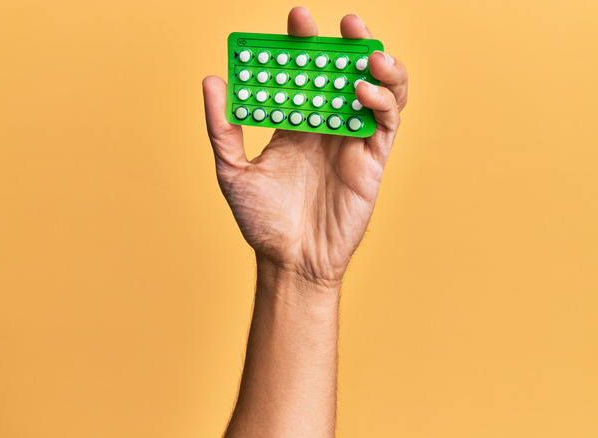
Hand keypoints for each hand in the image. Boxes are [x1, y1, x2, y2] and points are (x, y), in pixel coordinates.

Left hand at [202, 7, 407, 286]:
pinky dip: (382, 101)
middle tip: (345, 23)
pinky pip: (385, 123)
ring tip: (368, 50)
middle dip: (348, 44)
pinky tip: (363, 91)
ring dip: (379, 65)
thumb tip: (211, 80)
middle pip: (345, 73)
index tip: (299, 19)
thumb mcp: (232, 172)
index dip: (305, 44)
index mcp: (295, 123)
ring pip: (377, 91)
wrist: (290, 261)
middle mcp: (326, 126)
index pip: (304, 73)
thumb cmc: (261, 221)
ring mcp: (352, 141)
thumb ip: (223, 128)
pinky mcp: (372, 160)